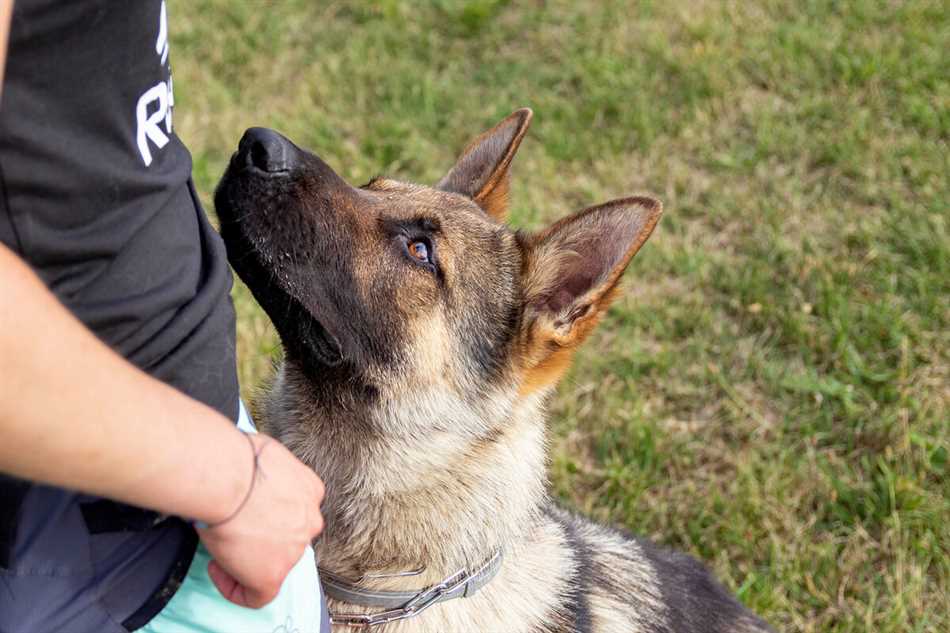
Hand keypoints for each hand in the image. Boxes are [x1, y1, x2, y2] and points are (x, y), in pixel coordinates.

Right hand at [196, 433, 324, 607]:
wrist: (228, 479)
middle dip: (262, 537)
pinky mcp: (272, 575)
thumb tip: (248, 460)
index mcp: (311, 490)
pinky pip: (257, 595)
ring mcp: (294, 550)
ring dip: (247, 560)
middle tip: (234, 531)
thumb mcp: (265, 451)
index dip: (270, 514)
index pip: (296, 508)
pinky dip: (236, 588)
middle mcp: (309, 521)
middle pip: (288, 536)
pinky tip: (218, 569)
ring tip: (222, 547)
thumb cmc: (239, 459)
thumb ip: (266, 466)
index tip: (246, 511)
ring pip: (273, 564)